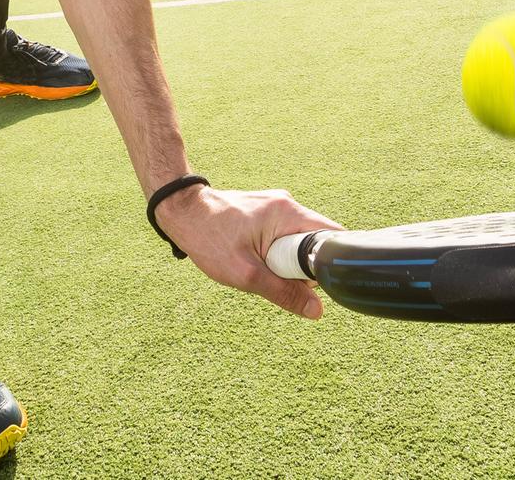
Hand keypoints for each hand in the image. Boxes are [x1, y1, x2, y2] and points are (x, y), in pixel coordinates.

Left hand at [156, 185, 341, 319]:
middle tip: (277, 276)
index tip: (317, 282)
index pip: (333, 236)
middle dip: (302, 265)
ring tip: (259, 265)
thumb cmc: (209, 239)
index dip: (331, 262)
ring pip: (298, 240)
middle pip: (316, 241)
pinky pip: (284, 235)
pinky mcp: (266, 211)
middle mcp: (288, 204)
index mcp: (288, 213)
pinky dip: (275, 251)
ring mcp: (277, 205)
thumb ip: (284, 293)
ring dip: (286, 260)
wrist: (181, 212)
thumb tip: (316, 311)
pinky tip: (253, 256)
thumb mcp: (246, 275)